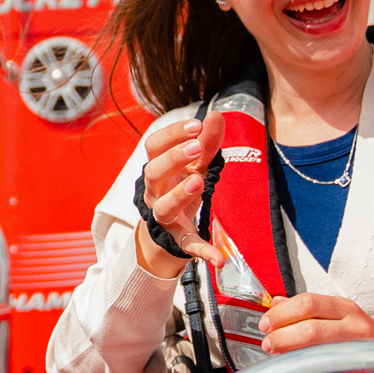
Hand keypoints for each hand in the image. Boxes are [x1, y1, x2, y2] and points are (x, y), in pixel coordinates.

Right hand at [133, 114, 226, 278]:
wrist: (166, 232)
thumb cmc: (180, 189)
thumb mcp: (195, 165)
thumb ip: (206, 142)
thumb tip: (217, 114)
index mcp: (158, 169)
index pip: (154, 146)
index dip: (172, 135)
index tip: (196, 125)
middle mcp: (155, 192)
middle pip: (154, 172)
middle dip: (174, 158)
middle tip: (197, 147)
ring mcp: (164, 217)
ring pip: (164, 207)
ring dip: (179, 195)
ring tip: (198, 182)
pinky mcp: (178, 240)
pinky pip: (188, 245)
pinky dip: (203, 251)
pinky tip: (219, 258)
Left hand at [257, 292, 373, 353]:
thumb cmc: (362, 338)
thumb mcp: (337, 315)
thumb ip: (307, 310)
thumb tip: (276, 303)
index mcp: (345, 309)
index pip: (308, 303)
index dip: (281, 314)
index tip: (266, 324)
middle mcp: (355, 327)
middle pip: (311, 328)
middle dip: (282, 337)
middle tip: (269, 345)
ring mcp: (360, 353)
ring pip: (319, 354)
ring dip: (292, 358)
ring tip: (279, 360)